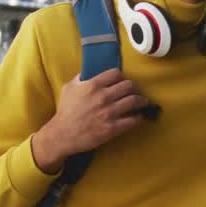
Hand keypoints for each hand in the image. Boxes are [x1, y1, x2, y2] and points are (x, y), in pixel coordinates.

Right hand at [32, 69, 148, 171]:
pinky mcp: (112, 128)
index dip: (121, 77)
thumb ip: (81, 78)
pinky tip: (138, 117)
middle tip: (134, 92)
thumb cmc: (65, 111)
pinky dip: (138, 117)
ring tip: (143, 102)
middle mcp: (103, 97)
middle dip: (133, 88)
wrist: (62, 134)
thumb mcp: (69, 88)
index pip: (116, 74)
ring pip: (134, 101)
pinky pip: (133, 120)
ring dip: (141, 101)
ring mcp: (109, 113)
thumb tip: (90, 71)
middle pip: (129, 86)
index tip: (122, 81)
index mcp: (93, 85)